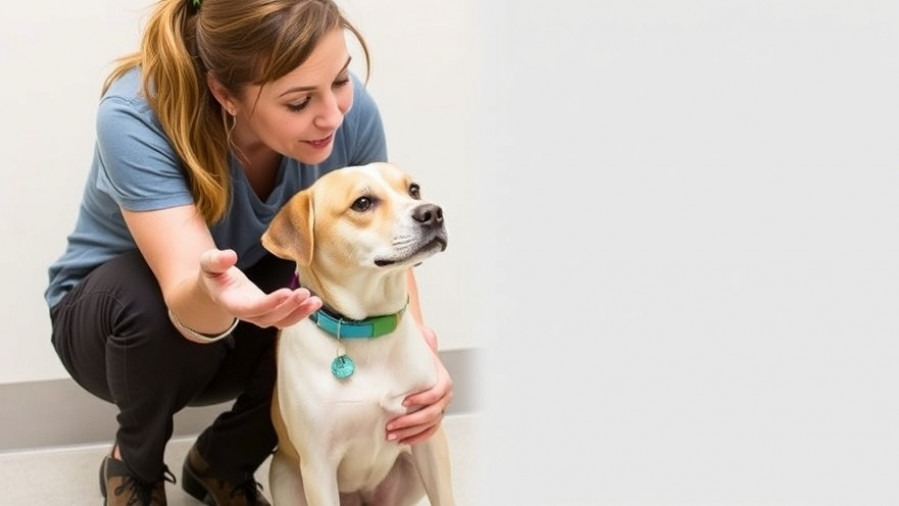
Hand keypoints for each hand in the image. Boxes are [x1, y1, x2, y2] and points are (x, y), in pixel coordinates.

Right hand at [199, 248, 320, 327]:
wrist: (216, 285)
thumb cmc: (214, 272)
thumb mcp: (209, 263)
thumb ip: (217, 260)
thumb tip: (230, 255)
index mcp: (231, 302)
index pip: (251, 308)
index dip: (269, 303)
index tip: (286, 292)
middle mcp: (246, 313)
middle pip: (269, 317)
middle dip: (288, 307)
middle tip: (304, 293)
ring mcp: (258, 315)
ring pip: (280, 321)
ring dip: (299, 313)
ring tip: (315, 301)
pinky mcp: (269, 311)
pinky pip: (286, 317)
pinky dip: (300, 312)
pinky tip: (314, 302)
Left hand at [386, 340, 453, 444]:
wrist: (418, 354)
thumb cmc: (416, 348)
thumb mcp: (419, 338)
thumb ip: (419, 334)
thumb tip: (401, 327)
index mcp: (444, 378)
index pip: (438, 392)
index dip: (424, 399)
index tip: (404, 401)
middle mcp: (446, 395)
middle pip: (432, 413)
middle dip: (411, 421)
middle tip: (391, 425)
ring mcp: (440, 407)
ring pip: (430, 425)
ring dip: (411, 432)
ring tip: (391, 435)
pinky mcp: (432, 415)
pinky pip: (429, 431)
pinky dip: (417, 437)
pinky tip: (402, 440)